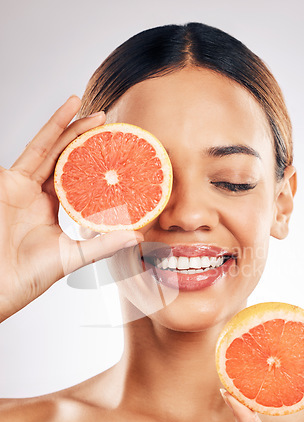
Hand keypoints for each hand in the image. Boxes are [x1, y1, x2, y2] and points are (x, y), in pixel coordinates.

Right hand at [0, 96, 142, 321]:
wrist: (0, 285)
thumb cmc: (30, 276)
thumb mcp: (73, 256)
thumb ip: (103, 245)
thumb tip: (138, 235)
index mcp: (50, 207)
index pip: (74, 175)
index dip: (91, 160)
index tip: (113, 147)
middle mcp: (35, 192)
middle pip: (60, 155)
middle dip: (80, 133)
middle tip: (104, 117)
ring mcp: (19, 185)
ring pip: (44, 147)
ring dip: (61, 124)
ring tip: (79, 103)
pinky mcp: (6, 182)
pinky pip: (29, 153)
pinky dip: (46, 135)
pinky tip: (61, 119)